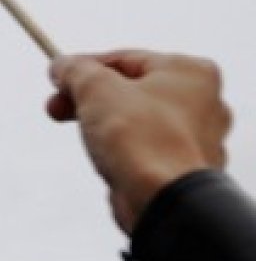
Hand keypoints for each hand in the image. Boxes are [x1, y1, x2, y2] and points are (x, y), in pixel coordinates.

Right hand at [47, 50, 231, 232]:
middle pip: (130, 90)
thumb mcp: (95, 88)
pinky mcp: (184, 169)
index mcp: (191, 72)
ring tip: (84, 136)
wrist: (162, 201)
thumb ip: (76, 70)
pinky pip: (145, 149)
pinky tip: (107, 159)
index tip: (57, 79)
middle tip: (57, 108)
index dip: (84, 68)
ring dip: (104, 125)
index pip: (124, 59)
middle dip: (89, 99)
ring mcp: (197, 139)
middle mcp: (204, 102)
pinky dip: (122, 150)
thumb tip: (62, 67)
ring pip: (137, 121)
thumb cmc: (140, 139)